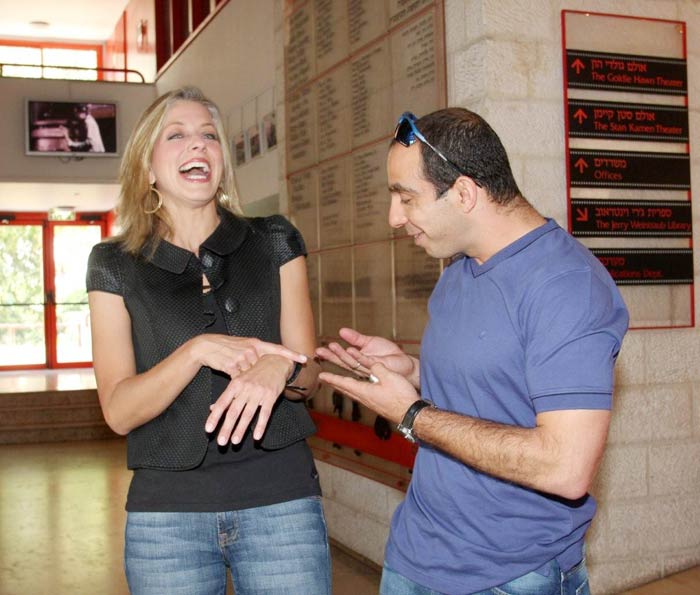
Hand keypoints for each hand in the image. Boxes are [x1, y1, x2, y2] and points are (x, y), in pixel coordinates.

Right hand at [191, 334, 305, 376]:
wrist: (207, 347)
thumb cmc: (227, 347)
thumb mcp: (244, 346)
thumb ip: (256, 353)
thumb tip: (269, 360)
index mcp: (257, 343)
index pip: (278, 349)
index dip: (292, 354)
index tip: (304, 358)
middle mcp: (252, 349)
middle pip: (263, 367)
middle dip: (260, 372)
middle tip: (252, 369)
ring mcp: (242, 357)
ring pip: (252, 374)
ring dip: (246, 375)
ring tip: (234, 366)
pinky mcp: (232, 366)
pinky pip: (240, 379)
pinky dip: (237, 379)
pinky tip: (230, 370)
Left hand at [205, 354, 293, 444]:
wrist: (275, 362)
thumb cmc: (254, 373)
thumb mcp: (239, 380)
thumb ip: (227, 396)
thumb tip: (211, 409)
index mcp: (235, 384)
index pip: (222, 403)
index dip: (214, 417)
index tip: (208, 430)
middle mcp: (245, 388)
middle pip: (234, 411)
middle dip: (226, 428)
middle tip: (221, 442)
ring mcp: (258, 393)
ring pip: (248, 414)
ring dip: (241, 429)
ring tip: (235, 442)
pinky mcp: (271, 396)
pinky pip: (265, 413)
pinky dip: (261, 426)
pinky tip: (257, 437)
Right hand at [315, 327, 416, 383]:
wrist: (404, 363)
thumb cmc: (388, 355)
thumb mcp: (370, 342)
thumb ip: (356, 338)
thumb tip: (341, 331)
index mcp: (358, 361)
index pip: (341, 358)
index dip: (330, 354)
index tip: (317, 350)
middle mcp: (361, 367)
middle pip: (343, 362)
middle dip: (331, 356)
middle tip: (318, 351)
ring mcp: (369, 369)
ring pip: (353, 362)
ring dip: (342, 355)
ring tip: (332, 346)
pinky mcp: (378, 368)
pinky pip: (367, 362)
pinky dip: (359, 356)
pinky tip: (351, 350)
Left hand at [318, 362, 418, 424]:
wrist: (411, 414)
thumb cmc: (401, 397)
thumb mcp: (389, 377)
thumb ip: (378, 368)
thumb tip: (371, 363)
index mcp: (364, 391)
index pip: (344, 383)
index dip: (332, 378)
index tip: (321, 376)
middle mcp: (364, 398)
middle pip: (345, 389)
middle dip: (334, 382)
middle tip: (324, 378)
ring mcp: (370, 402)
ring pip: (352, 392)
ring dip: (342, 386)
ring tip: (336, 382)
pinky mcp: (376, 404)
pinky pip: (360, 394)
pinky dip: (352, 389)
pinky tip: (356, 389)